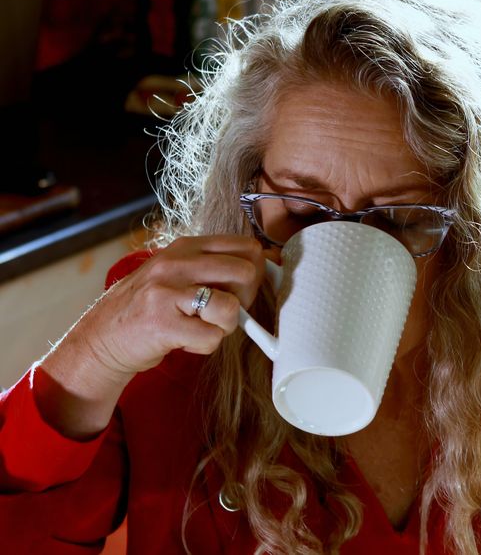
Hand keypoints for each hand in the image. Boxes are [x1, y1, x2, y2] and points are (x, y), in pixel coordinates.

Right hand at [71, 235, 266, 376]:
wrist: (101, 337)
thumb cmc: (150, 307)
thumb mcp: (179, 274)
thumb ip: (215, 267)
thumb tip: (267, 263)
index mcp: (186, 246)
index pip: (247, 247)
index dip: (255, 273)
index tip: (240, 290)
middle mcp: (176, 263)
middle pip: (247, 273)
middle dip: (244, 300)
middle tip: (220, 312)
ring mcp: (167, 291)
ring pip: (231, 307)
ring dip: (223, 326)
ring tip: (198, 326)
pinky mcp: (162, 323)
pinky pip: (212, 337)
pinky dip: (204, 345)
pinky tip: (182, 339)